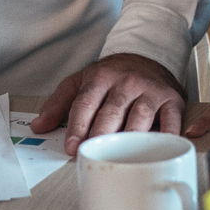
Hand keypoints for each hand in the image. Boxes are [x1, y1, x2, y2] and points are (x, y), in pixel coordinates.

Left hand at [34, 54, 186, 152]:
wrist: (148, 55)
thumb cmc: (112, 75)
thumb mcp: (80, 81)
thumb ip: (58, 104)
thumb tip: (39, 126)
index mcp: (100, 78)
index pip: (86, 104)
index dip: (77, 126)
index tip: (71, 146)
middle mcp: (125, 83)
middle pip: (112, 111)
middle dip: (101, 133)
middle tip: (93, 152)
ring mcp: (150, 91)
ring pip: (140, 116)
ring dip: (131, 137)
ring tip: (123, 154)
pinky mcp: (171, 100)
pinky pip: (171, 119)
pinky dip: (169, 134)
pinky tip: (163, 147)